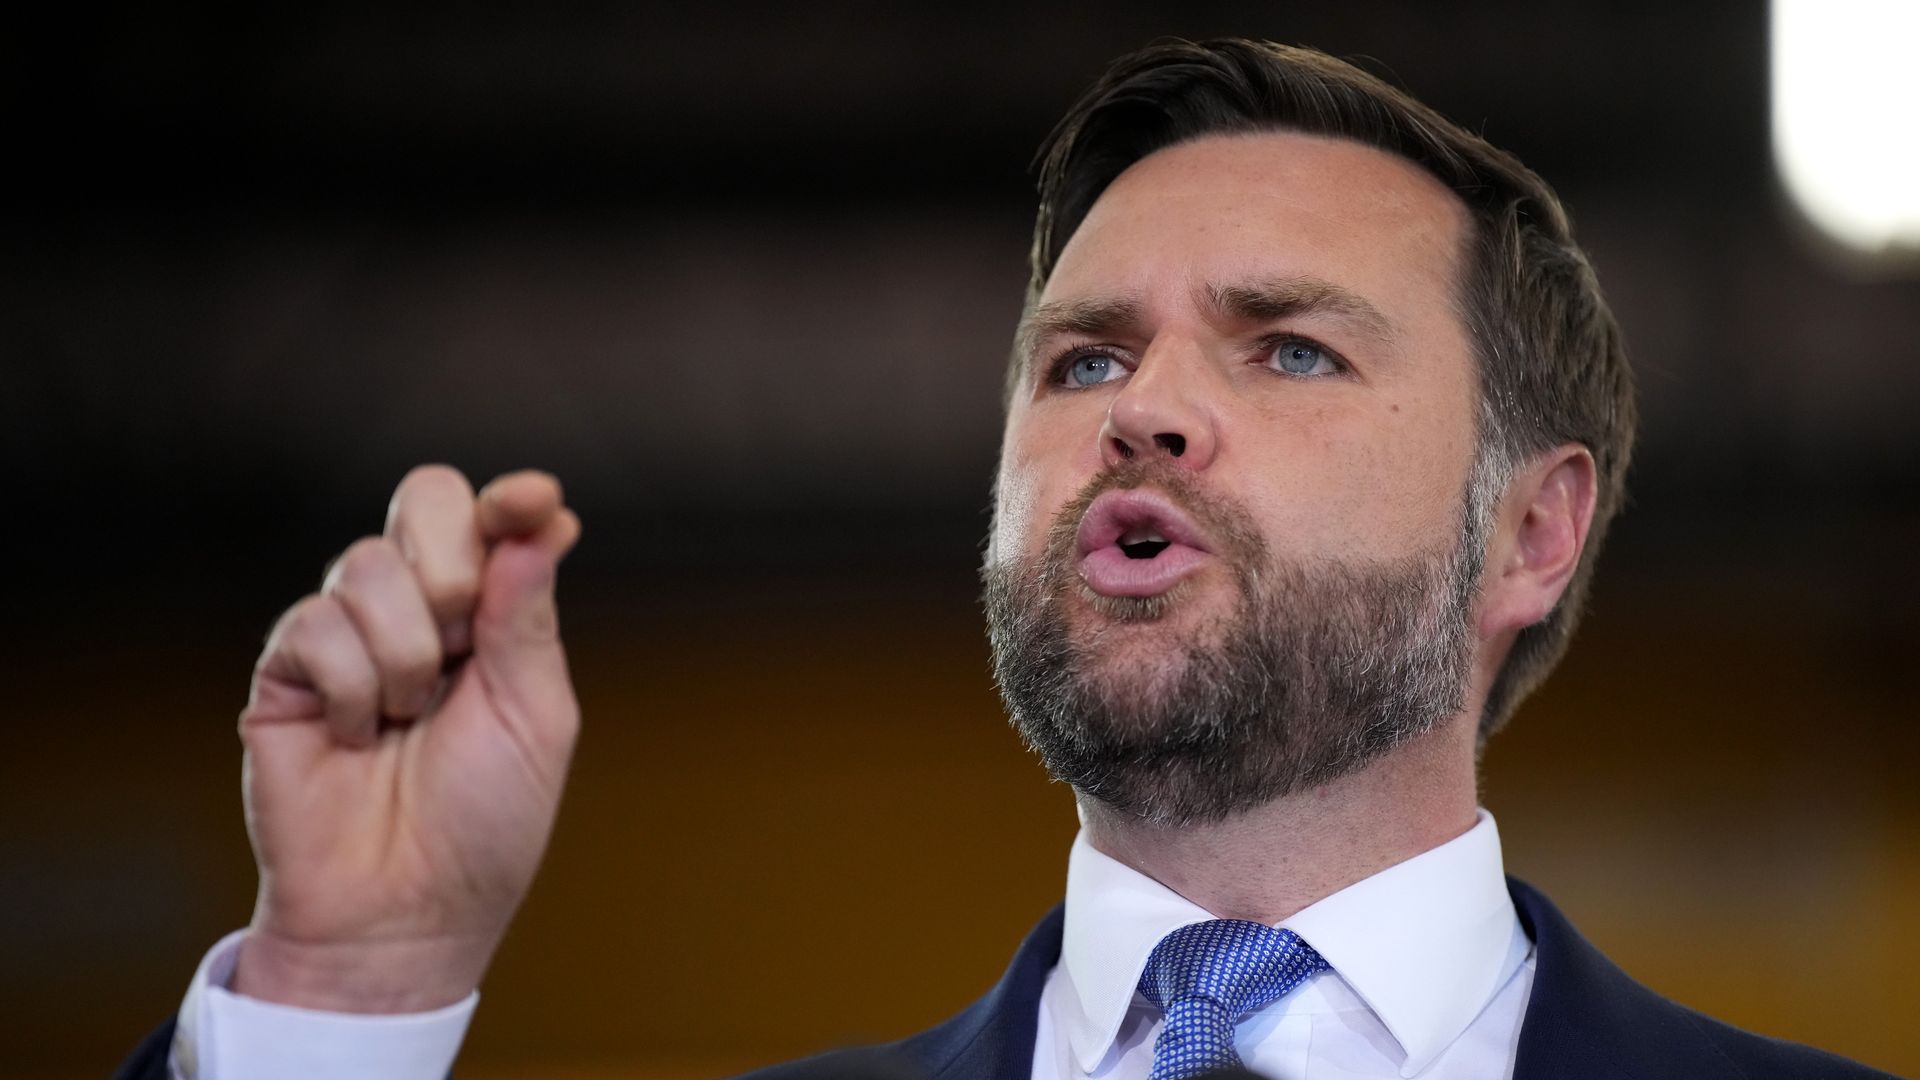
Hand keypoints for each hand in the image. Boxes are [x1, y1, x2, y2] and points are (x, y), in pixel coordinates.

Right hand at [231, 465, 581, 1011]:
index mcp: (491, 614)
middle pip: (425, 500)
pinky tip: (357, 736)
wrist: (403, 910)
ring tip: (406, 720)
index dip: (513, 500)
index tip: (533, 500)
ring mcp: (349, 631)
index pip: (494, 520)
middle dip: (451, 569)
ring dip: (404, 652)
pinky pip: (315, 623)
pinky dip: (351, 686)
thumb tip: (543, 523)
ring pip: (367, 562)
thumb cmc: (483, 823)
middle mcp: (420, 608)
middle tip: (458, 650)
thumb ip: (530, 618)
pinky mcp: (286, 668)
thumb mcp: (535, 719)